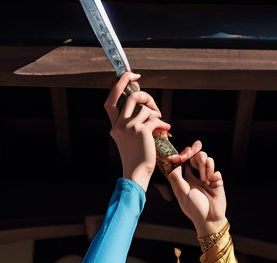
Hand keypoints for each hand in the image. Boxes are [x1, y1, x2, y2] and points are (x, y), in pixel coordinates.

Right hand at [105, 71, 171, 191]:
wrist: (137, 174)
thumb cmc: (136, 158)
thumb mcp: (130, 139)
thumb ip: (133, 122)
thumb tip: (146, 106)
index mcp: (114, 125)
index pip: (111, 99)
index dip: (120, 83)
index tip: (131, 75)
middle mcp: (119, 124)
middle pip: (132, 97)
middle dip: (146, 96)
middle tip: (153, 106)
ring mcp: (130, 127)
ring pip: (146, 108)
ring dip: (156, 113)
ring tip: (160, 122)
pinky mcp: (141, 130)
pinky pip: (155, 118)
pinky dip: (162, 123)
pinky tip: (165, 128)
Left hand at [165, 141, 227, 235]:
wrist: (210, 218)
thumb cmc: (194, 208)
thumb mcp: (182, 193)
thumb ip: (176, 178)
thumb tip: (173, 163)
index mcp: (186, 179)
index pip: (185, 161)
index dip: (186, 153)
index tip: (188, 150)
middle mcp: (196, 176)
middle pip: (197, 157)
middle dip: (198, 155)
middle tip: (199, 159)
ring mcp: (207, 178)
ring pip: (208, 160)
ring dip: (207, 168)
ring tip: (206, 180)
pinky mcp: (217, 181)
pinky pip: (217, 171)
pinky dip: (215, 175)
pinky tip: (213, 184)